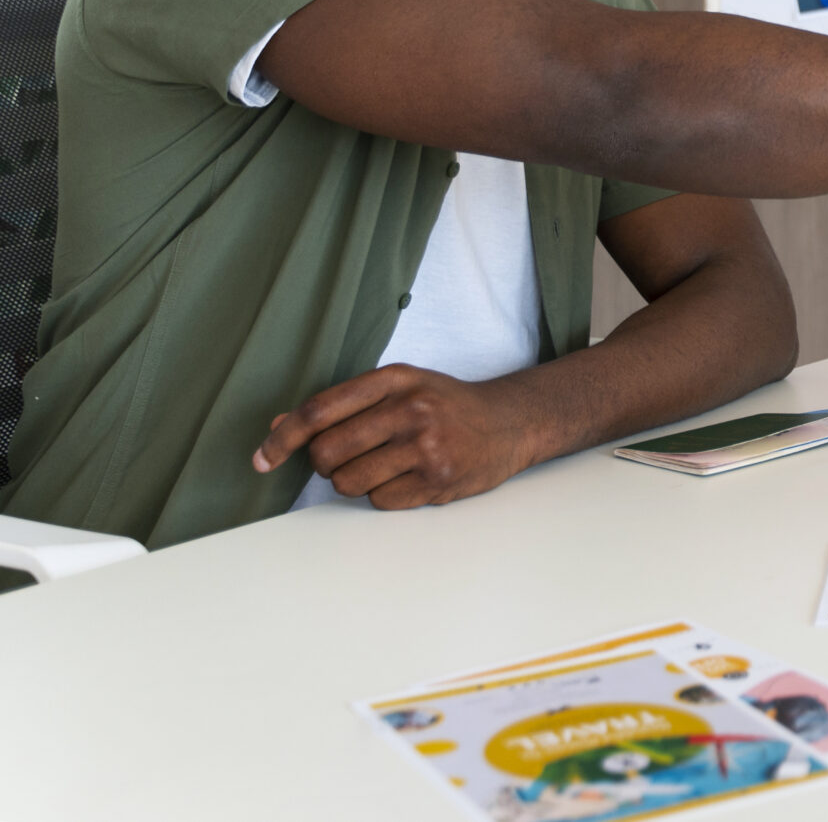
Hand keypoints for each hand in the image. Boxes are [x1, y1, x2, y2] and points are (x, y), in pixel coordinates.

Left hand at [252, 364, 543, 509]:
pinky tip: (410, 478)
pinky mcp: (438, 479)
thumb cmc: (445, 405)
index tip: (263, 458)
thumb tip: (278, 426)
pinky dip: (385, 495)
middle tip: (351, 456)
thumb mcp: (398, 389)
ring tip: (385, 466)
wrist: (510, 422)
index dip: (283, 438)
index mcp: (395, 379)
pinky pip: (380, 501)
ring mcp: (426, 446)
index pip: (319, 410)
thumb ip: (341, 405)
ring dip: (356, 481)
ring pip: (349, 482)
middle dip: (328, 463)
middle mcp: (411, 408)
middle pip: (328, 452)